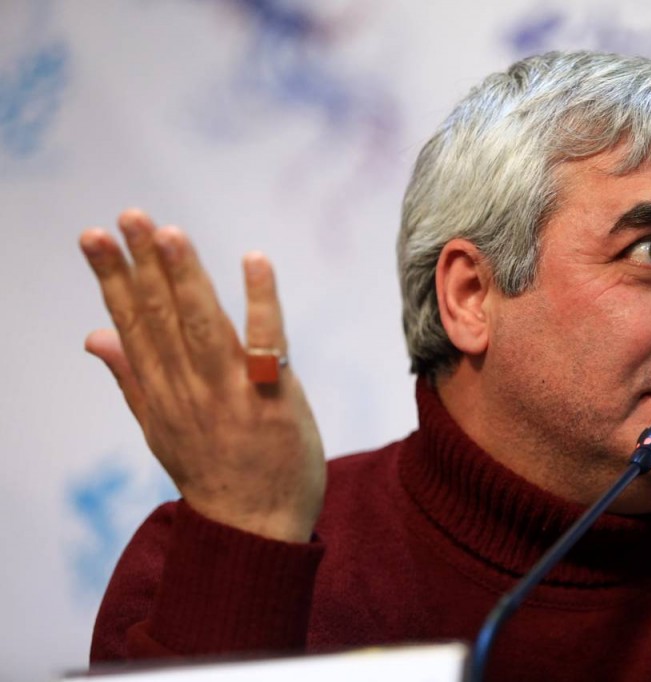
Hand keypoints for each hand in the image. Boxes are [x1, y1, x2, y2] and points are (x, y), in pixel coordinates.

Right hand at [80, 209, 324, 542]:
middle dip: (142, 265)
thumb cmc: (212, 472)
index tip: (94, 235)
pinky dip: (261, 302)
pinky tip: (254, 260)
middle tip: (128, 215)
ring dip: (186, 278)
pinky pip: (267, 344)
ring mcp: (230, 395)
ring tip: (169, 232)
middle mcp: (188, 390)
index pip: (131, 325)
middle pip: (161, 320)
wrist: (253, 530)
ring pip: (202, 327)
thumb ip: (130, 378)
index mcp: (160, 393)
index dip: (112, 279)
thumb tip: (92, 335)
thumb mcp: (158, 428)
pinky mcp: (273, 399)